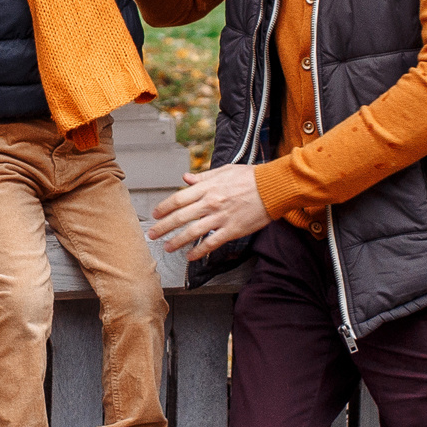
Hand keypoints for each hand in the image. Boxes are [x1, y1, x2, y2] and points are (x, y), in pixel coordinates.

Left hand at [147, 162, 267, 254]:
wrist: (273, 187)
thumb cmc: (251, 177)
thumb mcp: (224, 170)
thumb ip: (203, 176)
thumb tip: (186, 178)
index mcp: (207, 187)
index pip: (178, 198)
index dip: (164, 208)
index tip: (156, 214)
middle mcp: (210, 202)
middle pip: (180, 217)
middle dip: (163, 227)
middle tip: (153, 234)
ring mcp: (221, 217)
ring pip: (192, 232)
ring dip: (177, 241)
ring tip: (167, 247)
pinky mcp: (232, 229)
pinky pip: (211, 243)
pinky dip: (199, 251)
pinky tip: (190, 256)